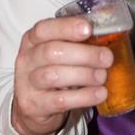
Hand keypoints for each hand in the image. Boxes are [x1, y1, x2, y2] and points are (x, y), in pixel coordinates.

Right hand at [11, 16, 113, 134]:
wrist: (32, 107)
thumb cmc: (52, 70)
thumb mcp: (58, 51)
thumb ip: (76, 42)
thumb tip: (108, 35)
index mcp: (32, 39)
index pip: (44, 29)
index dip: (66, 27)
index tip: (88, 29)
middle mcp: (26, 59)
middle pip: (51, 52)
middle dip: (83, 54)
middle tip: (106, 58)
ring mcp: (26, 83)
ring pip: (53, 75)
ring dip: (84, 75)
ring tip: (102, 76)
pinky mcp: (34, 105)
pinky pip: (60, 100)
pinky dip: (83, 96)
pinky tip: (99, 93)